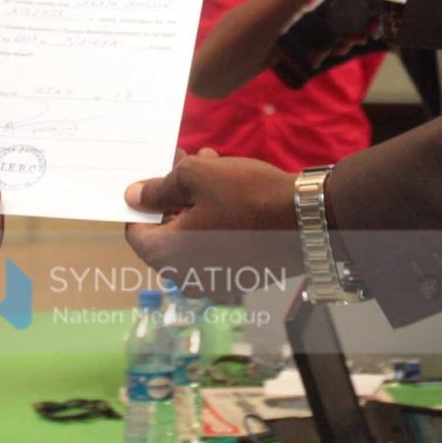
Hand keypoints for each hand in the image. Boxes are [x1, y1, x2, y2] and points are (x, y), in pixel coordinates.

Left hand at [122, 153, 304, 286]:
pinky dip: (215, 221)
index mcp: (168, 256)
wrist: (307, 219)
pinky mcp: (239, 278)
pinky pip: (214, 247)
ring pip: (192, 235)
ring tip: (213, 165)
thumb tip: (133, 196)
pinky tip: (231, 192)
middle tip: (188, 160)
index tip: (158, 174)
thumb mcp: (196, 176)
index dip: (144, 200)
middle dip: (174, 194)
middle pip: (166, 231)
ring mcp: (214, 282)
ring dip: (196, 202)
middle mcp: (186, 277)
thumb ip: (158, 188)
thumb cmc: (247, 194)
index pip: (136, 231)